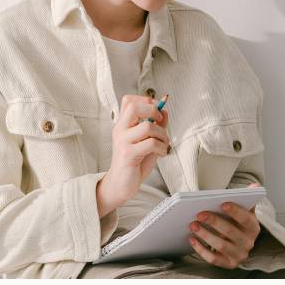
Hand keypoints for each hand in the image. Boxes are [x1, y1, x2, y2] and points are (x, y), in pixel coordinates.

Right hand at [97, 95, 169, 216]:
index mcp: (123, 124)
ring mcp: (123, 141)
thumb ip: (155, 126)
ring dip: (163, 135)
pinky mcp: (128, 154)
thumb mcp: (147, 141)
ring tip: (163, 144)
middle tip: (160, 123)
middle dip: (154, 111)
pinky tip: (161, 153)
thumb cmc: (134, 163)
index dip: (146, 100)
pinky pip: (151, 143)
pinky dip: (162, 148)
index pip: (129, 100)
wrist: (120, 185)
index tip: (157, 111)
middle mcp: (120, 130)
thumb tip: (165, 111)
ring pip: (148, 126)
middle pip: (134, 106)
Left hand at [188, 182, 261, 268]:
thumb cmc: (237, 224)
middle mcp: (248, 243)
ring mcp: (239, 255)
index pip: (246, 219)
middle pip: (231, 232)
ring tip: (193, 225)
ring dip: (205, 235)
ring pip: (221, 246)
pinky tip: (192, 239)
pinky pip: (213, 259)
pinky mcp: (228, 264)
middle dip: (215, 222)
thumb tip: (254, 186)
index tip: (223, 204)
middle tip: (200, 214)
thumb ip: (247, 199)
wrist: (238, 245)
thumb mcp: (245, 212)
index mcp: (253, 228)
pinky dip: (201, 250)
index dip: (235, 212)